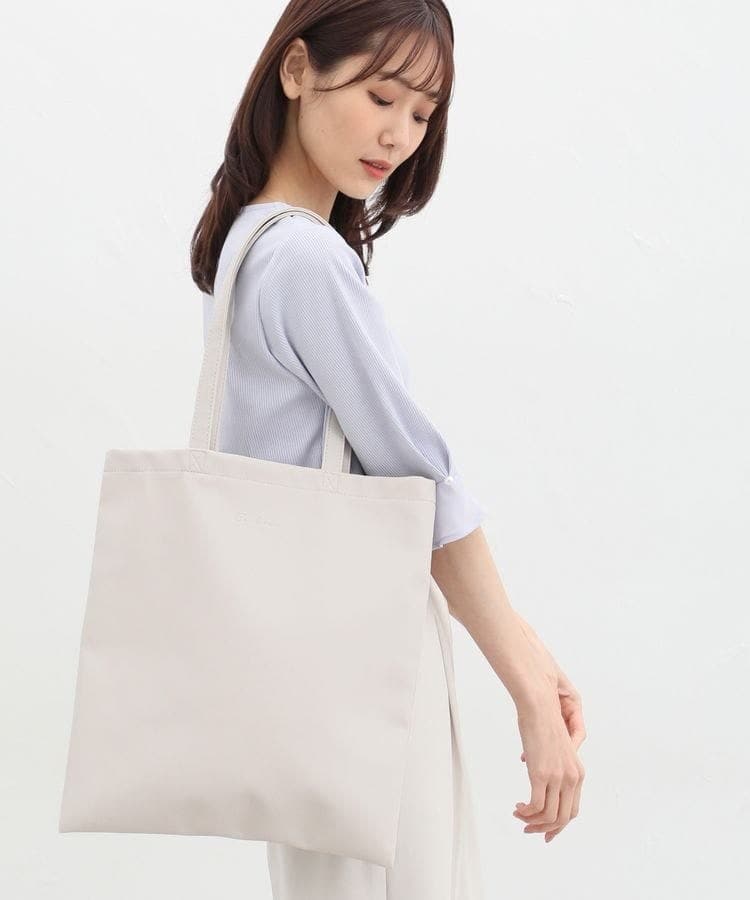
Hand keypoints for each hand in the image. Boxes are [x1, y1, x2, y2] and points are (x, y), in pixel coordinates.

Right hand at [513, 671, 585, 841]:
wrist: (539, 703)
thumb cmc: (543, 718)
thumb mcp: (554, 747)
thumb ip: (552, 763)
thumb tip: (537, 772)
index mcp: (578, 772)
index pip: (572, 809)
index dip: (559, 824)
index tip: (544, 830)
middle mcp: (572, 777)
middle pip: (563, 818)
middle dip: (545, 829)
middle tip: (529, 830)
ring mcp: (558, 777)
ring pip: (549, 816)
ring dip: (532, 822)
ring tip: (519, 815)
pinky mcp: (541, 774)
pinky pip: (535, 806)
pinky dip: (526, 812)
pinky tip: (517, 807)